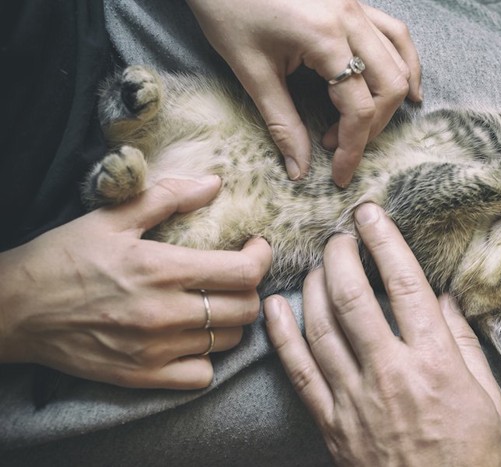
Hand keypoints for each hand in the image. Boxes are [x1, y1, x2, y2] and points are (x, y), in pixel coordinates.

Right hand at [0, 176, 271, 388]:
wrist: (14, 310)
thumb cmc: (62, 258)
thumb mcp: (112, 217)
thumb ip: (168, 197)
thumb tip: (214, 183)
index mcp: (160, 269)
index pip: (243, 272)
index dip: (261, 257)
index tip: (255, 247)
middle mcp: (164, 314)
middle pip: (245, 309)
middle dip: (249, 287)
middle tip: (234, 275)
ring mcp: (154, 350)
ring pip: (229, 342)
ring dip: (231, 320)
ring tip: (214, 303)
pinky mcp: (142, 377)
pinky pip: (202, 376)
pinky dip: (207, 357)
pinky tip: (193, 338)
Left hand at [186, 0, 421, 186]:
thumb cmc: (228, 10)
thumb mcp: (251, 72)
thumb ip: (282, 123)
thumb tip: (300, 168)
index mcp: (324, 36)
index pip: (358, 106)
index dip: (353, 148)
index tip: (340, 174)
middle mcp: (350, 18)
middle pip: (389, 85)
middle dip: (372, 127)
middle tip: (340, 149)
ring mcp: (356, 6)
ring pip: (399, 61)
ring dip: (389, 101)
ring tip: (369, 127)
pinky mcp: (354, 3)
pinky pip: (394, 35)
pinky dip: (404, 64)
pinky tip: (405, 87)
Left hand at [264, 203, 500, 465]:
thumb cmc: (473, 456)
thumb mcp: (489, 397)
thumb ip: (464, 342)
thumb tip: (443, 298)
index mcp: (435, 363)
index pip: (405, 285)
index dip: (385, 242)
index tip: (371, 214)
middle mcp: (390, 373)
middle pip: (353, 297)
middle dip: (340, 255)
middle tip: (339, 234)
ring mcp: (355, 398)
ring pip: (321, 326)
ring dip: (313, 286)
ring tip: (316, 263)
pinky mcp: (331, 422)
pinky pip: (300, 371)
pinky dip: (282, 335)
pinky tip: (273, 307)